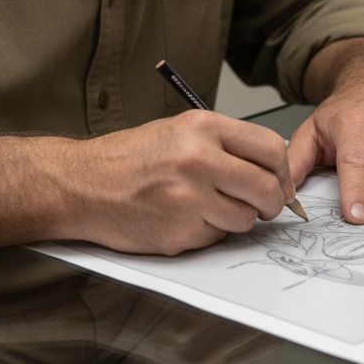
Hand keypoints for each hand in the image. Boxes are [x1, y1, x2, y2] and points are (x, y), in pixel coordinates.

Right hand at [66, 111, 294, 253]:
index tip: (280, 182)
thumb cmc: (128, 158)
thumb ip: (225, 144)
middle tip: (263, 206)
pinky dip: (207, 232)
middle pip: (266, 188)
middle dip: (271, 203)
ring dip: (236, 219)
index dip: (282, 171)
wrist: (81, 184)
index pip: (270, 148)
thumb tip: (270, 167)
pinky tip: (182, 218)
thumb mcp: (178, 130)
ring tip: (208, 207)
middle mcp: (199, 159)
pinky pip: (215, 237)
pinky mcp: (179, 232)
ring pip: (245, 219)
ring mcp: (189, 198)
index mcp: (202, 127)